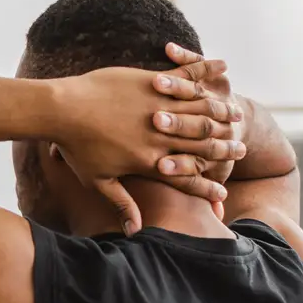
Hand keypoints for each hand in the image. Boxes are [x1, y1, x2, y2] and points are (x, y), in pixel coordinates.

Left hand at [52, 55, 246, 231]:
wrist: (61, 109)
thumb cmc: (75, 146)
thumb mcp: (98, 181)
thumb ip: (121, 204)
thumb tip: (134, 233)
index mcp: (149, 161)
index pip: (186, 179)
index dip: (205, 189)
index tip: (223, 197)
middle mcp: (160, 136)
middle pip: (202, 145)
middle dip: (223, 150)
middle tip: (242, 152)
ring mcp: (159, 107)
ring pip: (200, 112)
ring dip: (222, 114)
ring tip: (238, 116)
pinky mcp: (152, 82)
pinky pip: (186, 77)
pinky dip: (206, 72)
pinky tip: (223, 69)